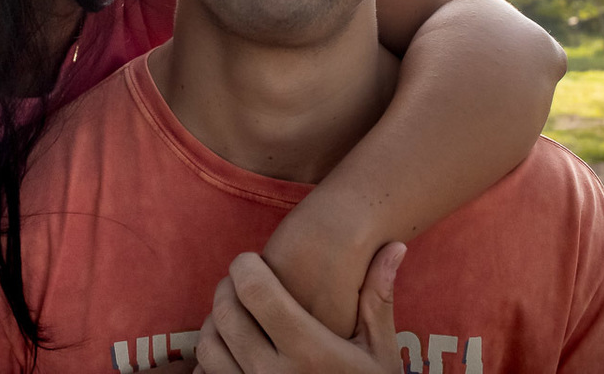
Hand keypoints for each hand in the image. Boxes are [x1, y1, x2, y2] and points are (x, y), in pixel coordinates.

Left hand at [193, 242, 405, 373]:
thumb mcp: (379, 352)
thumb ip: (378, 299)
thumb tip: (395, 246)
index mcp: (308, 351)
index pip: (254, 291)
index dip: (245, 266)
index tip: (252, 261)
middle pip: (224, 312)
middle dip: (227, 287)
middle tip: (242, 283)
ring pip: (208, 344)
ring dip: (215, 322)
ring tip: (236, 315)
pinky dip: (212, 357)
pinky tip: (233, 349)